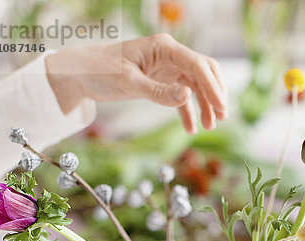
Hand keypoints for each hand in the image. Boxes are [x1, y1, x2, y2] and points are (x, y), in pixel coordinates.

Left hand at [45, 33, 227, 132]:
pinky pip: (180, 95)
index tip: (222, 108)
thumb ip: (158, 92)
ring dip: (204, 104)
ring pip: (195, 85)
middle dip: (214, 94)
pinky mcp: (160, 80)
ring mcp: (166, 67)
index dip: (213, 87)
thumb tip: (187, 98)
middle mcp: (169, 54)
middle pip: (203, 71)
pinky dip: (187, 111)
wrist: (82, 74)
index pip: (197, 65)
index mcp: (164, 47)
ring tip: (209, 126)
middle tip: (221, 117)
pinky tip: (190, 128)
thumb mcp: (128, 83)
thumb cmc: (101, 71)